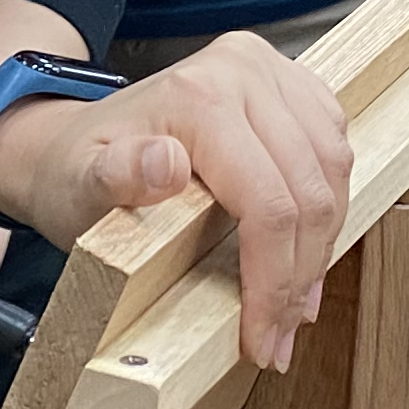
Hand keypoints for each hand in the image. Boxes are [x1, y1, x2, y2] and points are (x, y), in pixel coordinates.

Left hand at [0, 34, 352, 373]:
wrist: (74, 142)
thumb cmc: (76, 170)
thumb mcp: (76, 183)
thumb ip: (113, 176)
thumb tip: (165, 163)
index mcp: (199, 94)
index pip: (266, 202)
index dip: (272, 281)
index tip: (262, 338)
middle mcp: (243, 70)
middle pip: (308, 191)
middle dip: (299, 277)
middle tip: (281, 336)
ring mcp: (272, 72)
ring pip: (333, 171)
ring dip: (321, 247)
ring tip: (296, 305)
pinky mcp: (290, 84)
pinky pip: (334, 149)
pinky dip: (328, 205)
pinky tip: (305, 249)